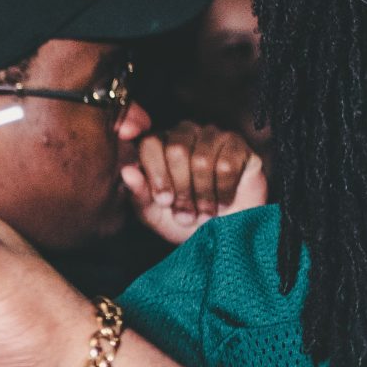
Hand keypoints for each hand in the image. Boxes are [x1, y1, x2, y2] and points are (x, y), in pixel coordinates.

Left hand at [121, 120, 266, 243]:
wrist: (223, 233)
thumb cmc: (184, 221)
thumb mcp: (154, 213)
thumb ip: (139, 193)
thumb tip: (127, 171)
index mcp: (160, 144)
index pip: (151, 144)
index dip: (157, 175)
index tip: (164, 201)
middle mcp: (186, 133)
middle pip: (177, 150)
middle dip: (181, 189)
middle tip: (185, 215)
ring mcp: (214, 136)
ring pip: (202, 159)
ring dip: (202, 195)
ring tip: (204, 214)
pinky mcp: (239, 146)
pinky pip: (227, 164)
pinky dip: (223, 191)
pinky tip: (223, 204)